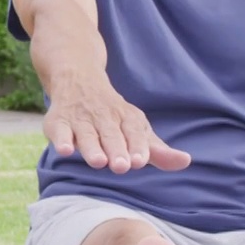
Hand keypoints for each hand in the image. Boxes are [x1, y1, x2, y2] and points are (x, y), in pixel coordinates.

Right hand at [44, 71, 190, 172]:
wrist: (78, 78)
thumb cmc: (113, 116)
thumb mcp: (137, 130)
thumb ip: (158, 151)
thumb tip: (186, 162)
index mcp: (127, 118)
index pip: (134, 132)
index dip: (137, 146)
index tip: (141, 161)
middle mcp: (104, 116)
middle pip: (111, 135)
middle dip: (116, 149)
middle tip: (121, 166)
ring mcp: (80, 119)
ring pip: (87, 134)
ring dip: (92, 148)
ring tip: (98, 161)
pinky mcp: (58, 121)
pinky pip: (59, 130)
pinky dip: (61, 140)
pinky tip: (65, 150)